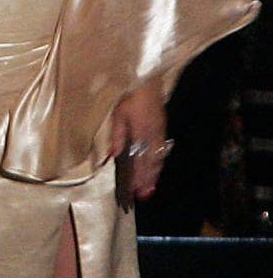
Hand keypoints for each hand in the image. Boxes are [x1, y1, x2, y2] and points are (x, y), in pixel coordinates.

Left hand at [110, 80, 168, 200]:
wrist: (146, 83)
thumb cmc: (129, 98)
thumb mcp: (118, 116)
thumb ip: (117, 136)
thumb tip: (114, 155)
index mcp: (142, 133)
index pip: (141, 160)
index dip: (139, 176)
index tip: (134, 189)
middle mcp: (154, 136)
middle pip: (152, 163)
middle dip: (148, 179)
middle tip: (143, 194)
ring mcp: (160, 133)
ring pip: (158, 158)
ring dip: (154, 173)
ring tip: (149, 187)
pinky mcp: (162, 129)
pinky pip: (161, 151)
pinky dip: (158, 163)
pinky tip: (154, 168)